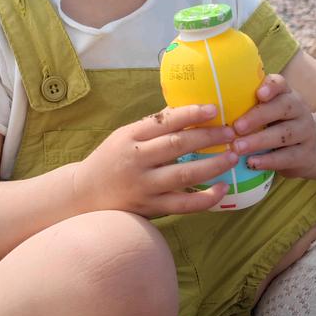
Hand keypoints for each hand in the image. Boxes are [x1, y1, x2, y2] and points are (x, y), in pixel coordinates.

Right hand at [73, 104, 237, 216]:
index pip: (164, 122)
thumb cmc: (111, 161)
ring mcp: (143, 186)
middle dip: (208, 137)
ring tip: (232, 156)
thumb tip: (187, 107)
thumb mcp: (125, 136)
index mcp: (130, 137)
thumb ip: (153, 125)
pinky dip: (205, 198)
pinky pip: (182, 204)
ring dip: (212, 165)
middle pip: (177, 146)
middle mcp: (136, 160)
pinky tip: (223, 189)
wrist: (83, 195)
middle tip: (232, 132)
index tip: (214, 109)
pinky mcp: (149, 208)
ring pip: (184, 174)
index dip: (191, 114)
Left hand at [230, 74, 315, 176]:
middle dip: (258, 116)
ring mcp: (305, 132)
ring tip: (238, 147)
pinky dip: (268, 161)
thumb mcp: (267, 112)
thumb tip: (202, 105)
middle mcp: (298, 110)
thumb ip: (245, 106)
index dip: (271, 86)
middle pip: (283, 108)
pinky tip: (252, 163)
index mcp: (286, 95)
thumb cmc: (275, 127)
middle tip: (237, 127)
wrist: (309, 150)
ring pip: (284, 134)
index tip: (259, 94)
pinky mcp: (305, 155)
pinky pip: (287, 157)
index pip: (281, 84)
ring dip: (259, 141)